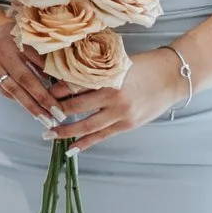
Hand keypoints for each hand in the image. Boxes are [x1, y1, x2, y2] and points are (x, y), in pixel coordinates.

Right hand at [0, 20, 65, 122]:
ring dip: (31, 107)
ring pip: (12, 90)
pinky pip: (4, 91)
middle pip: (23, 81)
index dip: (51, 82)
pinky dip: (19, 100)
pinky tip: (32, 109)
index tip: (66, 97)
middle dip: (41, 101)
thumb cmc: (10, 33)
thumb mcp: (27, 36)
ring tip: (46, 120)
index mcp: (12, 42)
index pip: (35, 66)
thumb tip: (64, 77)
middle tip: (57, 116)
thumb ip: (41, 54)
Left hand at [45, 53, 187, 152]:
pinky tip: (71, 149)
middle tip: (38, 113)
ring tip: (48, 134)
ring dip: (65, 131)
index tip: (40, 92)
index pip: (72, 84)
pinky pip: (102, 136)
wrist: (173, 77)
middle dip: (55, 111)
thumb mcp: (117, 63)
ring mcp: (121, 113)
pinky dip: (85, 143)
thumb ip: (95, 71)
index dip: (54, 90)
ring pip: (86, 125)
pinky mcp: (128, 124)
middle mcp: (112, 96)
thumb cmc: (144, 65)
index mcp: (107, 76)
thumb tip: (67, 76)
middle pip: (75, 106)